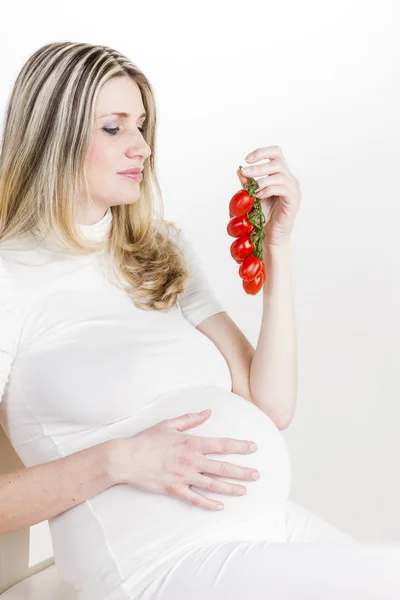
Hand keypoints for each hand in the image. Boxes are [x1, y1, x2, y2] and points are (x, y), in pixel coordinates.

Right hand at [110, 410, 259, 510]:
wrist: (127, 458)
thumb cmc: (147, 440)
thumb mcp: (168, 424)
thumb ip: (190, 419)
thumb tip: (208, 412)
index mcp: (191, 443)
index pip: (221, 445)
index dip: (239, 446)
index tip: (253, 447)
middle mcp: (191, 461)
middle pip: (222, 467)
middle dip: (242, 471)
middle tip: (257, 474)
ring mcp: (183, 477)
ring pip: (213, 485)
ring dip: (231, 488)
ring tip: (244, 490)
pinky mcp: (175, 490)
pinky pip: (195, 499)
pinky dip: (209, 504)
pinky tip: (220, 507)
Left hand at [237, 145, 300, 246]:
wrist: (270, 236)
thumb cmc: (263, 217)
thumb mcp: (252, 196)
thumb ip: (248, 183)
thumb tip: (239, 170)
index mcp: (281, 175)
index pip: (276, 153)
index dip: (261, 152)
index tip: (246, 159)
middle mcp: (290, 180)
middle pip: (277, 162)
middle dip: (258, 166)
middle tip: (244, 173)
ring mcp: (294, 190)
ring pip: (279, 175)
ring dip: (261, 180)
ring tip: (252, 190)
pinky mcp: (294, 200)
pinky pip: (282, 188)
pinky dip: (267, 190)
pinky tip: (258, 197)